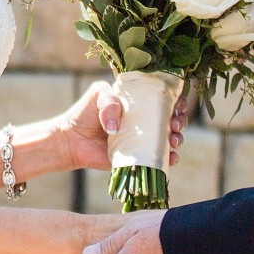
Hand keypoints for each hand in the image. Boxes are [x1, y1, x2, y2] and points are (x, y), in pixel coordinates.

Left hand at [45, 78, 190, 172]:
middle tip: (175, 122)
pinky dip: (169, 158)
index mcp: (138, 100)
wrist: (73, 140)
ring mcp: (143, 139)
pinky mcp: (139, 157)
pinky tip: (171, 157)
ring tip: (173, 139)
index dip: (176, 99)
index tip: (177, 104)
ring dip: (178, 138)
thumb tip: (117, 127)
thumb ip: (109, 101)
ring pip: (170, 138)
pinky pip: (159, 158)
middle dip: (180, 119)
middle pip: (172, 117)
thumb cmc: (85, 112)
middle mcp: (144, 119)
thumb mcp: (97, 95)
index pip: (163, 96)